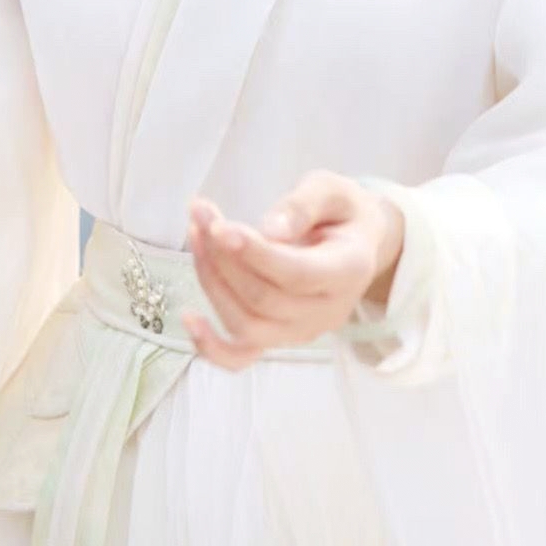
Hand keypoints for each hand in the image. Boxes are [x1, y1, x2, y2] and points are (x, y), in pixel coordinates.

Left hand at [182, 169, 404, 370]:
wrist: (357, 241)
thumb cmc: (341, 210)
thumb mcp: (330, 189)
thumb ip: (302, 205)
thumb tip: (268, 231)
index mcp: (349, 270)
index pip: (297, 274)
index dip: (254, 254)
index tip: (218, 225)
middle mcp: (328, 311)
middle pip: (265, 300)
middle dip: (223, 257)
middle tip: (201, 213)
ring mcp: (303, 331)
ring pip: (248, 325)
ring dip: (212, 282)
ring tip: (195, 235)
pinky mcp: (280, 338)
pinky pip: (243, 356)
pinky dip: (212, 346)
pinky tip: (188, 317)